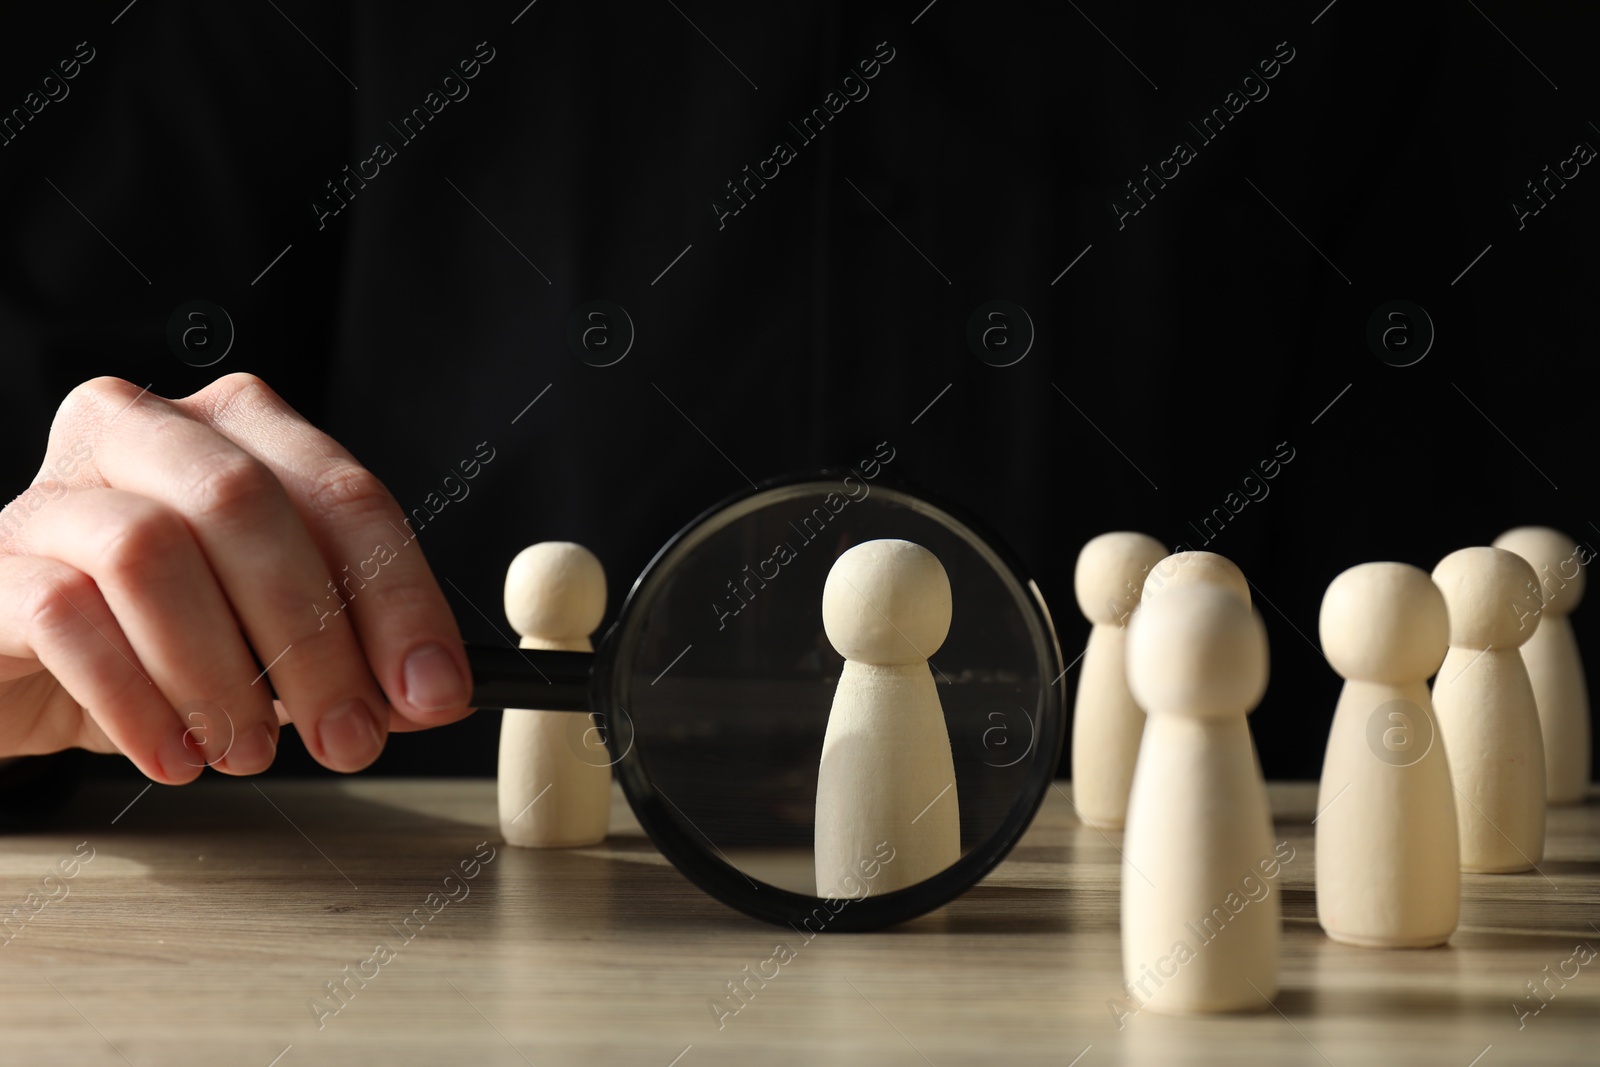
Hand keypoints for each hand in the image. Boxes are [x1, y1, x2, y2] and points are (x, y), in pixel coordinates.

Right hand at [0, 374, 474, 781]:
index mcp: (237, 429)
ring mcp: (55, 492)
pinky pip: (65, 616)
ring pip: (150, 551)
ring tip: (251, 751)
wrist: (14, 661)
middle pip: (247, 505)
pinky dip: (137, 701)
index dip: (401, 597)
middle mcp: (144, 432)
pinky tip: (176, 755)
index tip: (435, 690)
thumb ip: (353, 649)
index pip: (344, 494)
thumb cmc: (156, 635)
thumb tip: (433, 691)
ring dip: (221, 671)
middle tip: (349, 737)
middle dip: (314, 636)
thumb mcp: (270, 636)